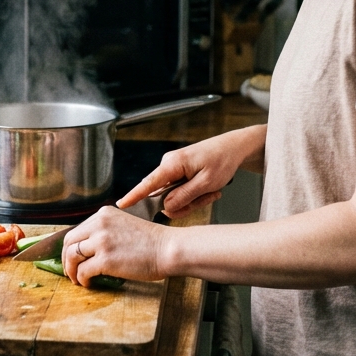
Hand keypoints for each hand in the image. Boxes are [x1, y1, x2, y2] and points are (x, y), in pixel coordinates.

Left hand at [62, 206, 171, 286]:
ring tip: (77, 280)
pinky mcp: (105, 259)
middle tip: (70, 271)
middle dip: (66, 259)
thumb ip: (105, 231)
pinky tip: (89, 283)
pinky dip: (82, 280)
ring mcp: (101, 241)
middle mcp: (99, 224)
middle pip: (69, 242)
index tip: (72, 258)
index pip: (77, 230)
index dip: (71, 247)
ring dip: (71, 271)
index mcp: (104, 214)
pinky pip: (83, 271)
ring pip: (72, 256)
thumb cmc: (151, 242)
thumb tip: (88, 249)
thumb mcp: (124, 225)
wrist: (168, 249)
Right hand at [115, 128, 256, 218]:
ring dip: (193, 200)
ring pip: (175, 197)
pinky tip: (209, 190)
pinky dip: (195, 195)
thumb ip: (184, 196)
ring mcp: (173, 169)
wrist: (234, 148)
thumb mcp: (206, 183)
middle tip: (208, 197)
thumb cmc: (223, 160)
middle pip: (165, 197)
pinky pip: (180, 192)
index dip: (134, 196)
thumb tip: (166, 207)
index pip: (148, 184)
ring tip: (212, 191)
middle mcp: (168, 166)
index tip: (120, 205)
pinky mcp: (179, 173)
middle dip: (186, 204)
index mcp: (172, 164)